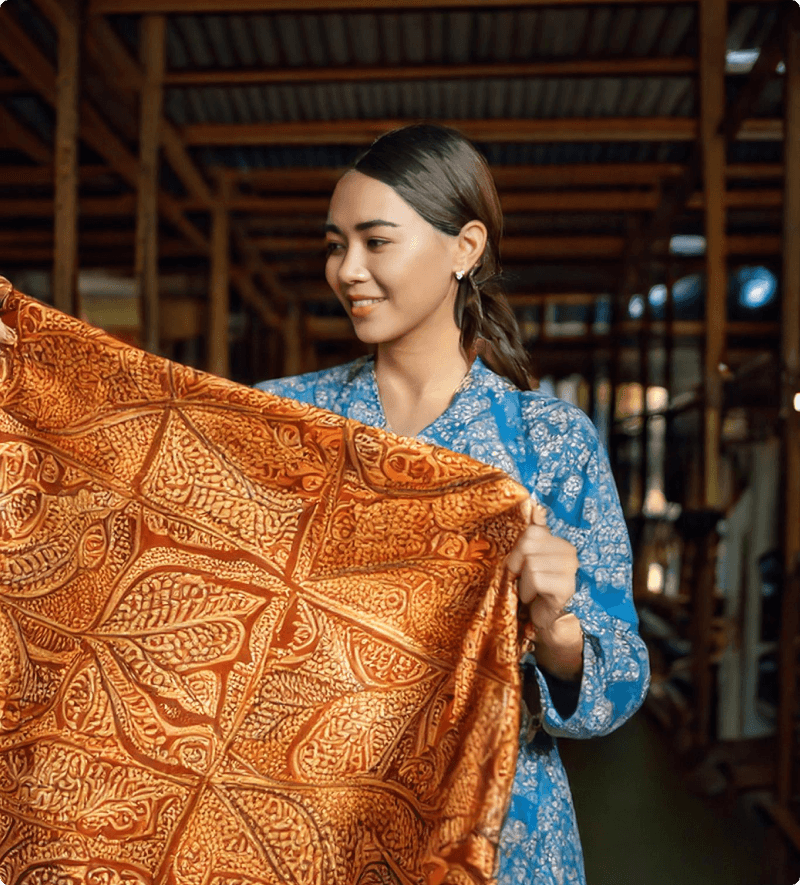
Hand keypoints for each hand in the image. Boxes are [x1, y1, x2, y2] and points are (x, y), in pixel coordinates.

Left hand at [506, 496, 578, 633]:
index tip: (517, 564)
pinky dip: (526, 590)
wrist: (544, 618)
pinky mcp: (567, 586)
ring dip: (521, 580)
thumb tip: (535, 506)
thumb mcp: (529, 557)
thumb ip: (532, 533)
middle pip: (528, 544)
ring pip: (530, 563)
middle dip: (516, 563)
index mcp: (560, 541)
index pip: (532, 531)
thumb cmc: (533, 587)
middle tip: (519, 578)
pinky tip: (532, 597)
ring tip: (528, 589)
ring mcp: (571, 569)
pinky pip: (535, 578)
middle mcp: (570, 551)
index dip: (517, 549)